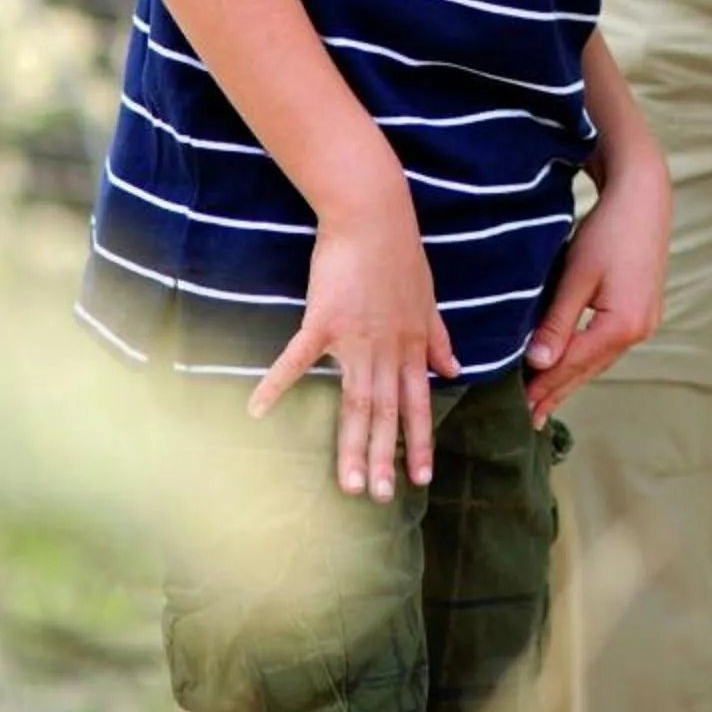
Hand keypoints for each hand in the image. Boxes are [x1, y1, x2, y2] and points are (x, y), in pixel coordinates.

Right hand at [249, 200, 459, 501]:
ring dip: (351, 444)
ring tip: (347, 483)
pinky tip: (257, 410)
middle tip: (379, 497)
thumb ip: (439, 339)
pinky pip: (297, 359)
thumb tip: (454, 370)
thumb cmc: (400, 254)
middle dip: (382, 457)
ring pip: (354, 401)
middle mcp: (387, 350)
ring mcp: (356, 338)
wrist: (374, 215)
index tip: (422, 476)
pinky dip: (277, 384)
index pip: (417, 403)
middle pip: (384, 413)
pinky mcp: (324, 320)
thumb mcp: (429, 300)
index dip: (419, 441)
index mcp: (411, 346)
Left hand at [523, 157, 669, 426]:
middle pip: (588, 370)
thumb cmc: (608, 230)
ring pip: (599, 360)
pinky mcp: (643, 312)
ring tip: (545, 402)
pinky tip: (571, 365)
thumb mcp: (576, 276)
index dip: (544, 387)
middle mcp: (638, 332)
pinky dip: (585, 359)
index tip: (518, 408)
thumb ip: (558, 322)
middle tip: (528, 419)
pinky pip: (607, 347)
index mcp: (622, 326)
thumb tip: (537, 363)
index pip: (572, 365)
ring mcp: (645, 323)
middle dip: (557, 392)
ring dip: (571, 379)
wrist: (645, 198)